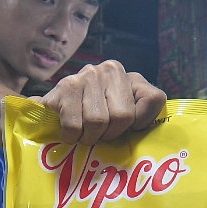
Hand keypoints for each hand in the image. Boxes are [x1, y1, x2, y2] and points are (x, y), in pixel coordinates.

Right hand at [40, 60, 166, 145]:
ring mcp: (88, 75)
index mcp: (131, 77)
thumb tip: (150, 118)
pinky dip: (71, 136)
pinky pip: (75, 125)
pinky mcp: (65, 86)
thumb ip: (142, 114)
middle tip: (99, 135)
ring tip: (83, 133)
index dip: (141, 123)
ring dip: (88, 137)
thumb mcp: (123, 116)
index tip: (127, 130)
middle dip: (109, 134)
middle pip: (123, 116)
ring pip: (98, 121)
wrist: (53, 111)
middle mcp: (111, 70)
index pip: (153, 100)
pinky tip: (68, 132)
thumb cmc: (93, 119)